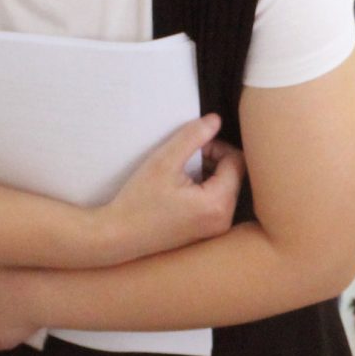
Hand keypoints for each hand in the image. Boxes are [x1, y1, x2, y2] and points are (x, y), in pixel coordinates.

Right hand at [99, 114, 243, 262]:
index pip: (237, 162)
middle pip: (234, 175)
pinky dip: (204, 189)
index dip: (218, 147)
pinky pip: (217, 202)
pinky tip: (180, 189)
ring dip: (208, 173)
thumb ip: (193, 136)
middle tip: (185, 158)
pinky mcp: (206, 232)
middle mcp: (224, 220)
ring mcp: (216, 229)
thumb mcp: (164, 161)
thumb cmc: (138, 201)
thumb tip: (216, 120)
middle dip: (214, 160)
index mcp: (218, 203)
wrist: (117, 236)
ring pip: (226, 187)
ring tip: (181, 173)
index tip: (193, 148)